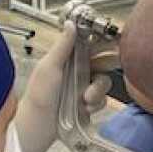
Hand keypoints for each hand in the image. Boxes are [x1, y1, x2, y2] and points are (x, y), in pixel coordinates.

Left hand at [17, 24, 114, 151]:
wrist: (38, 126)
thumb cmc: (38, 96)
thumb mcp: (49, 67)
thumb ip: (62, 46)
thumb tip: (71, 25)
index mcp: (67, 59)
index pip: (90, 44)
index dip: (103, 42)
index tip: (114, 41)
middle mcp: (77, 72)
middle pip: (103, 62)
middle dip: (107, 66)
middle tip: (108, 68)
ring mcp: (83, 88)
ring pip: (104, 82)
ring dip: (98, 90)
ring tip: (86, 98)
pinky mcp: (87, 105)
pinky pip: (102, 100)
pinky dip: (95, 104)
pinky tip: (85, 108)